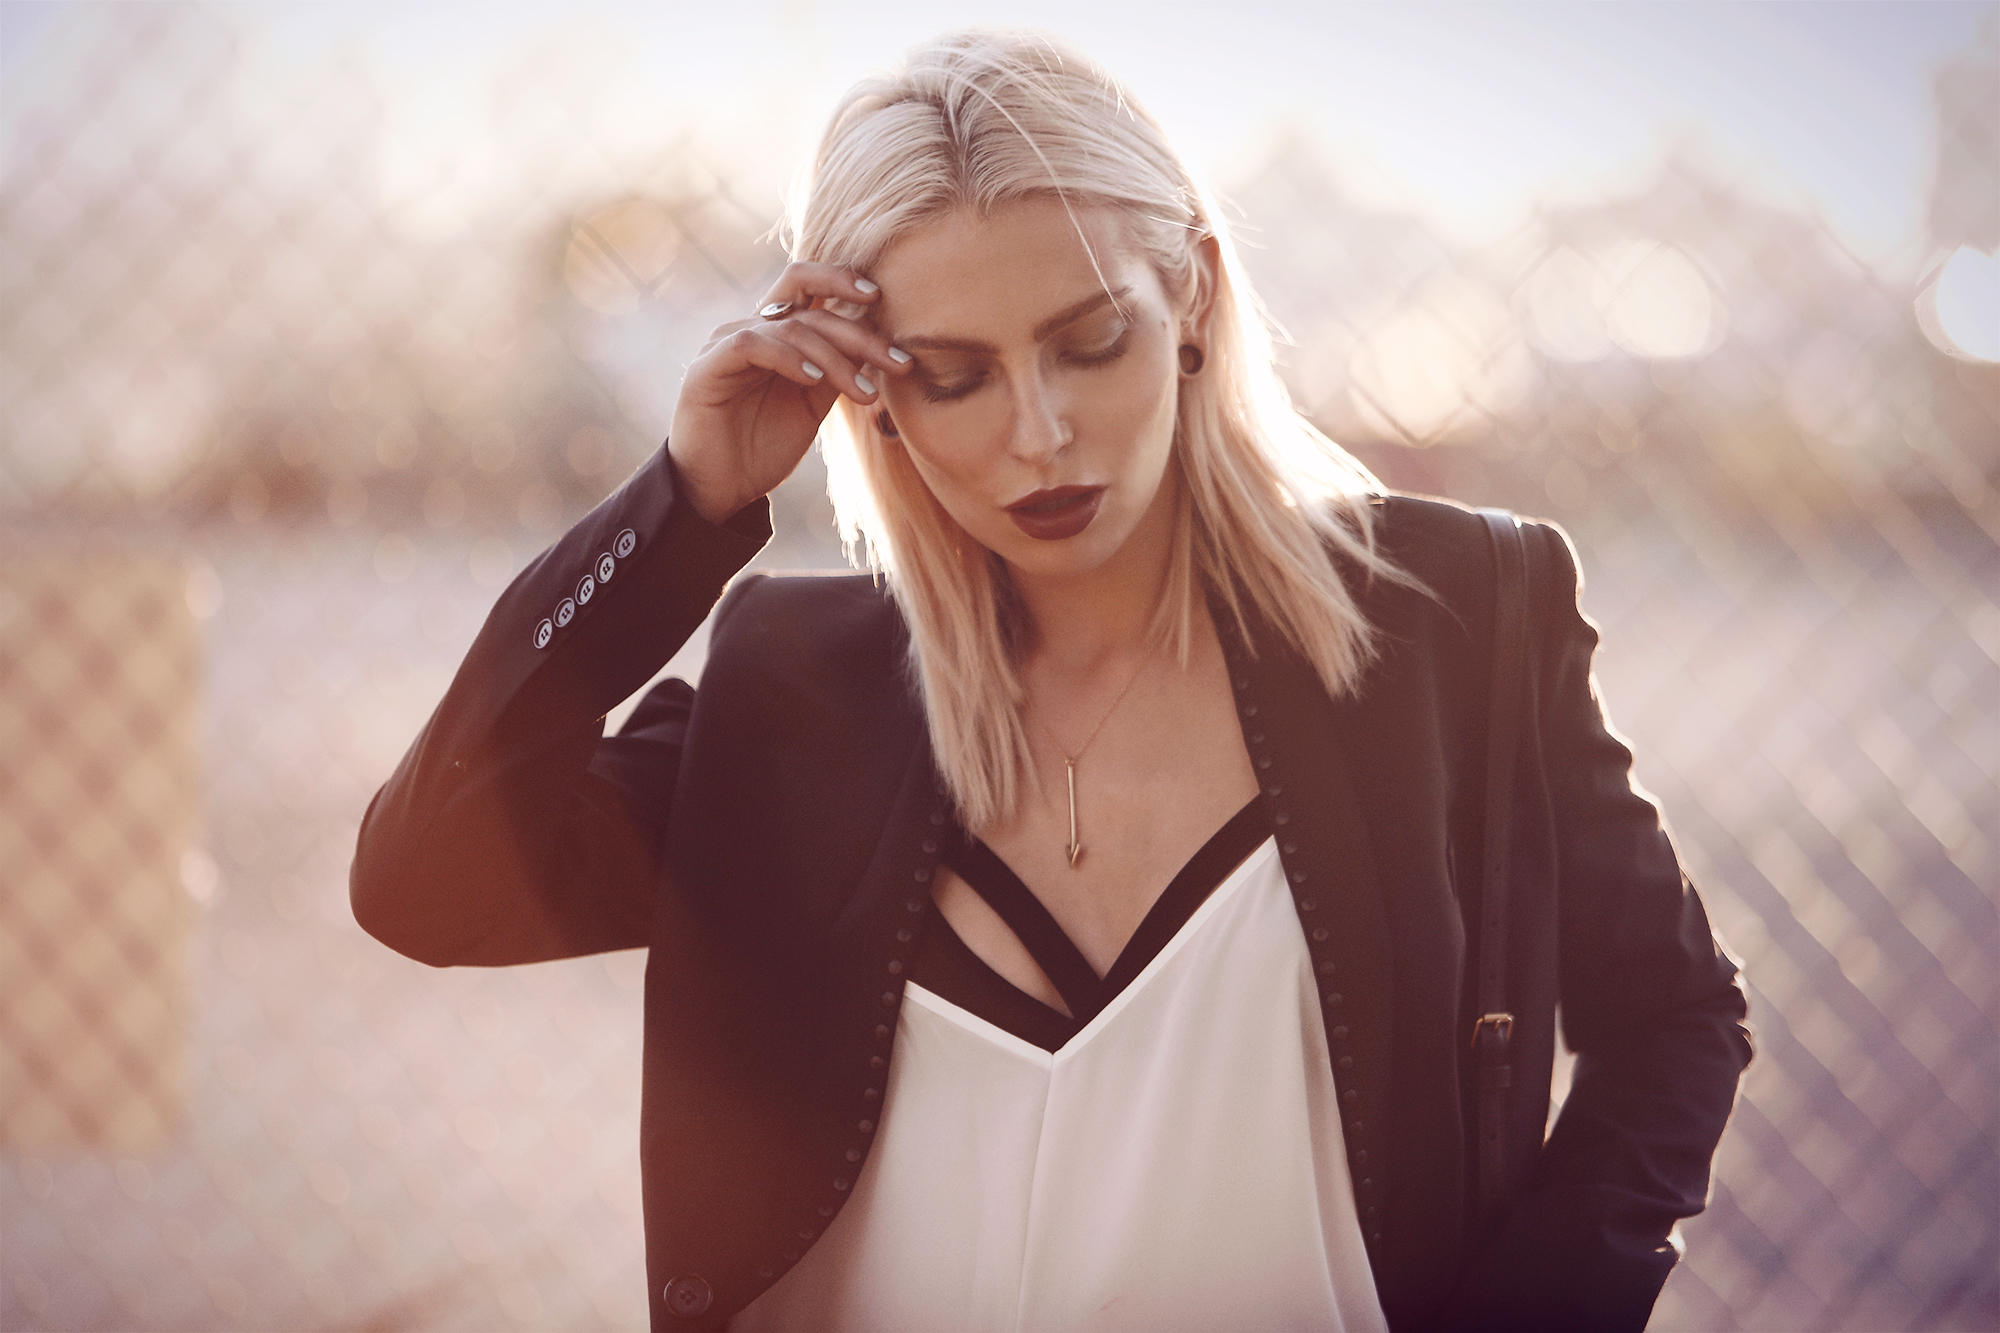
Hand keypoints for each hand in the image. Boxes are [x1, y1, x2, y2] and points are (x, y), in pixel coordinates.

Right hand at [668, 263, 911, 523]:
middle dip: (858, 329)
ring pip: (789, 326)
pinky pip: (751, 344)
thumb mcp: (813, 405)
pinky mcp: (707, 367)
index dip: (844, 280)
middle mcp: (750, 328)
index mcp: (775, 332)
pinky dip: (788, 358)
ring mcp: (726, 343)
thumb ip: (836, 370)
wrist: (719, 490)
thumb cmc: (762, 448)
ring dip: (835, 357)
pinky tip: (813, 380)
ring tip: (864, 393)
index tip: (884, 300)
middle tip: (898, 361)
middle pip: (805, 294)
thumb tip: (879, 343)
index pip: (809, 283)